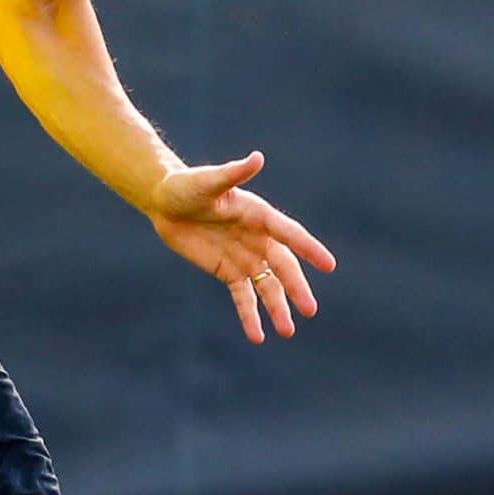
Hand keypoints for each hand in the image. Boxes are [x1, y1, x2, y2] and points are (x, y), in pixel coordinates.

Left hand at [147, 151, 336, 343]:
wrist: (164, 202)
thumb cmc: (187, 186)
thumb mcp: (208, 181)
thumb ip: (233, 173)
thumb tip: (257, 158)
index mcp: (258, 215)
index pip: (288, 233)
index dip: (308, 248)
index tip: (328, 265)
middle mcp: (257, 237)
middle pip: (282, 267)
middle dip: (296, 288)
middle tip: (311, 310)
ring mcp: (244, 256)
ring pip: (266, 286)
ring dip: (277, 308)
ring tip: (287, 332)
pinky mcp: (227, 271)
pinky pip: (243, 296)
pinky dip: (250, 315)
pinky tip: (257, 336)